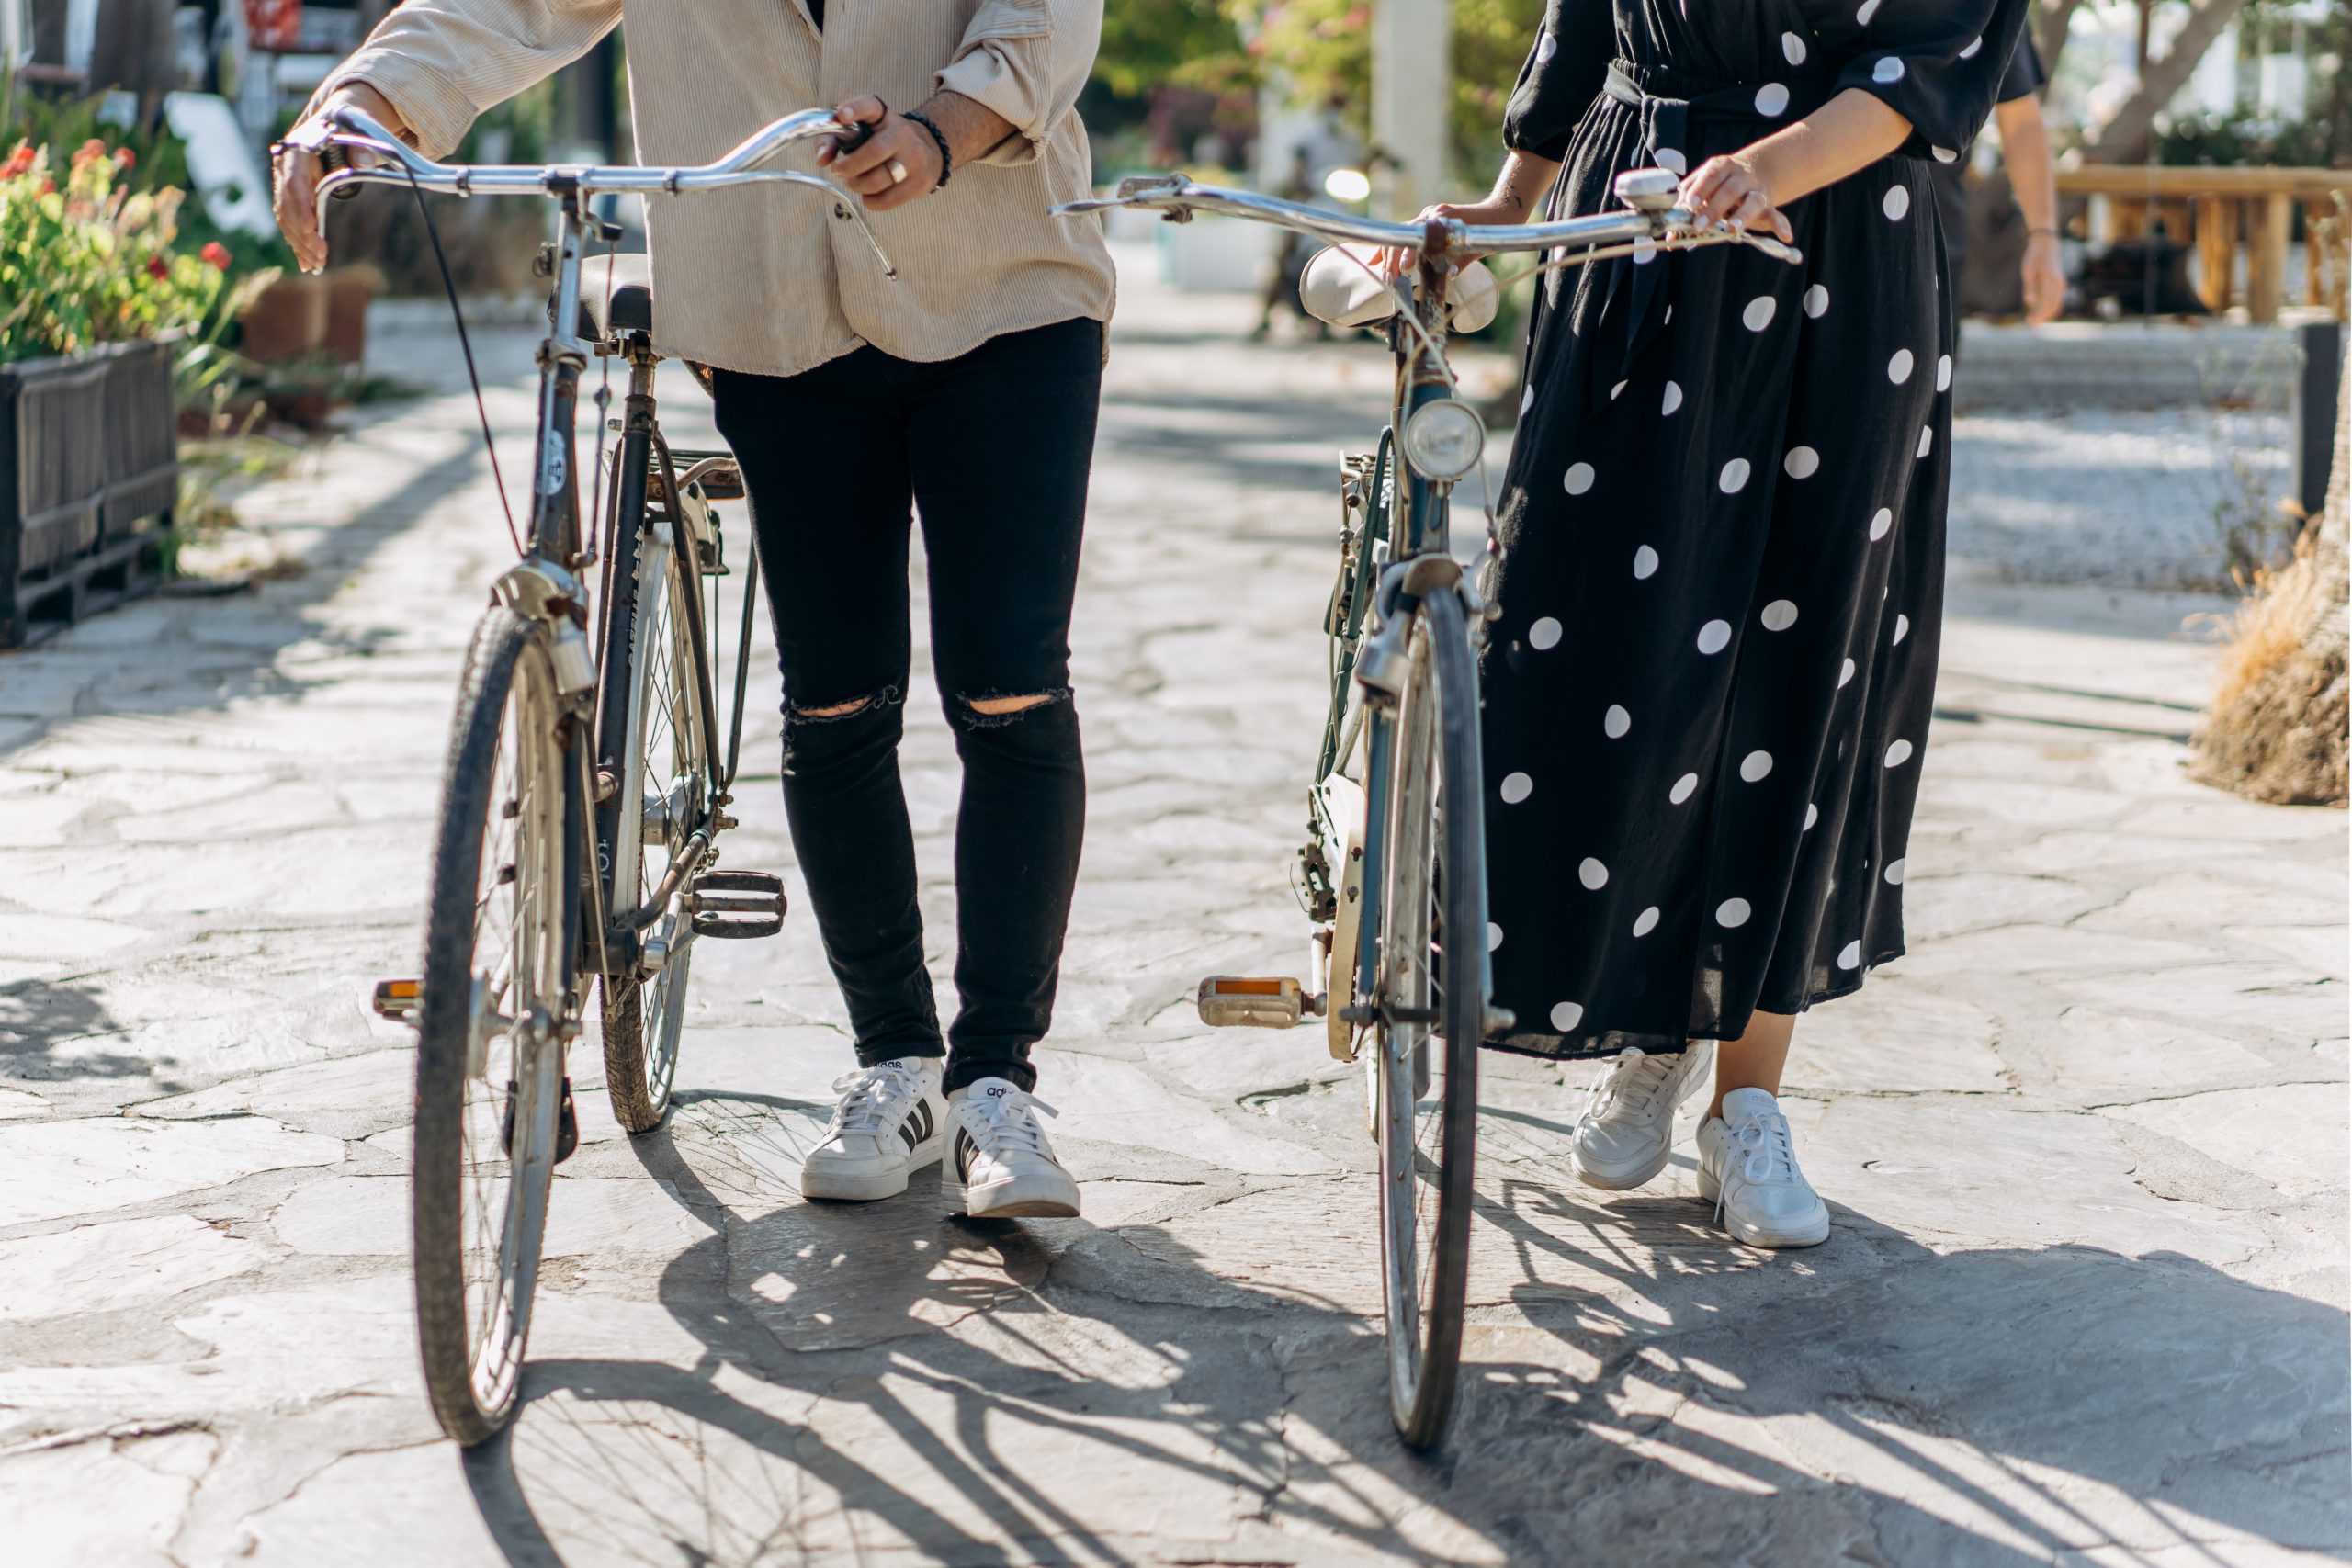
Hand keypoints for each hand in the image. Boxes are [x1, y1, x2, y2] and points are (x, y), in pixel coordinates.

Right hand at [272, 82, 405, 273]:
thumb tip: (363, 159)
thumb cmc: (348, 127)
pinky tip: (307, 261)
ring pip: (285, 216)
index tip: (311, 228)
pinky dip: (297, 241)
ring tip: (315, 264)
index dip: (300, 205)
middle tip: (319, 256)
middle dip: (301, 232)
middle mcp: (286, 165)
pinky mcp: (290, 194)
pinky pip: (289, 220)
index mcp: (298, 149)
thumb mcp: (357, 132)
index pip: (293, 180)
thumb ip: (359, 147)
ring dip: (298, 242)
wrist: (336, 120)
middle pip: (287, 204)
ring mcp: (285, 181)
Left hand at [819, 95, 942, 213]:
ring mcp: (915, 158)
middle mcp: (902, 133)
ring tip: (854, 182)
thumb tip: (822, 159)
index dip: (855, 109)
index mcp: (883, 116)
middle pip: (874, 152)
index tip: (842, 115)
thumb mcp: (861, 131)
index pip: (870, 106)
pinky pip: (886, 200)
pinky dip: (870, 201)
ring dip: (858, 185)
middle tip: (837, 171)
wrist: (928, 151)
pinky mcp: (920, 182)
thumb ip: (833, 139)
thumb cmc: (882, 141)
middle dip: (849, 166)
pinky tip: (869, 194)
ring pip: (878, 180)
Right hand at [1377, 201, 1517, 278]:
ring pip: (1402, 233)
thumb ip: (1461, 261)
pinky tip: (1381, 258)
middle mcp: (1432, 214)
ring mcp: (1429, 215)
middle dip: (1392, 258)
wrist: (1499, 213)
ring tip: (1382, 273)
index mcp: (1441, 219)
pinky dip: (1396, 245)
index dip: (1405, 253)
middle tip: (1389, 280)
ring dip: (1390, 253)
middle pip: (1403, 234)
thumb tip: (1449, 275)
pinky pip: (1408, 232)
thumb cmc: (1489, 232)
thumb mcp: (1475, 249)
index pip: (1415, 235)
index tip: (1401, 270)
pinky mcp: (1430, 219)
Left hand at [1679, 153, 1793, 242]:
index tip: (1689, 203)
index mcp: (1722, 167)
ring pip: (1753, 201)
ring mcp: (1756, 191)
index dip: (1700, 189)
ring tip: (1734, 229)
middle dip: (1714, 208)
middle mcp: (1742, 176)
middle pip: (1729, 190)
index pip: (1711, 175)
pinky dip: (1781, 225)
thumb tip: (1670, 236)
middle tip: (1699, 225)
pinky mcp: (1768, 207)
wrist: (1753, 172)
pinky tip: (1785, 235)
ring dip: (1743, 215)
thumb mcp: (1703, 188)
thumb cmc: (1718, 185)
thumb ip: (1686, 206)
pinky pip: (1776, 216)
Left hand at [2020, 230, 2062, 324]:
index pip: (2047, 302)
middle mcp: (2059, 282)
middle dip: (2043, 317)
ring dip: (2046, 313)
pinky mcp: (2059, 283)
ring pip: (2057, 303)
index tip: (2031, 322)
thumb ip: (2030, 287)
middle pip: (2054, 305)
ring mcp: (2061, 283)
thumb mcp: (2028, 271)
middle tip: (2031, 325)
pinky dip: (2049, 307)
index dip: (2040, 314)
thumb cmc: (2035, 256)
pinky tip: (2039, 312)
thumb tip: (2029, 302)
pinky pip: (2056, 299)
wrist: (2046, 244)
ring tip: (2034, 320)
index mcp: (2051, 279)